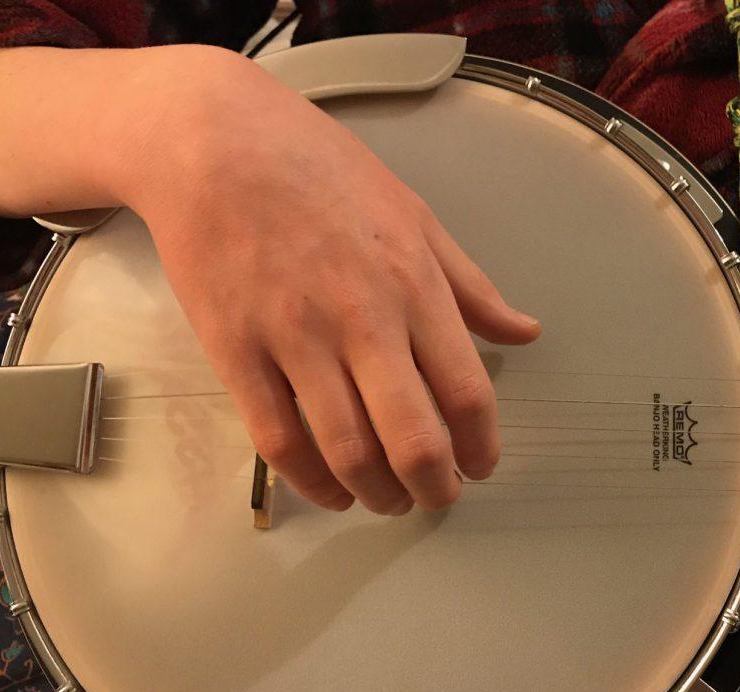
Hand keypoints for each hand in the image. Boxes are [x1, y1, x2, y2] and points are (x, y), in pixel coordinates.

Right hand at [120, 48, 540, 513]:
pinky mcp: (235, 352)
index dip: (482, 445)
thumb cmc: (320, 172)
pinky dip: (310, 482)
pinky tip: (331, 490)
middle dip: (435, 487)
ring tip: (388, 500)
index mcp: (413, 284)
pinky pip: (278, 441)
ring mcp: (294, 338)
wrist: (213, 143)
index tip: (482, 465)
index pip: (466, 391)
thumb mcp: (416, 216)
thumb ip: (472, 286)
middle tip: (439, 496)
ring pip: (346, 451)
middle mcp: (361, 319)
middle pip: (412, 436)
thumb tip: (525, 332)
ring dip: (377, 494)